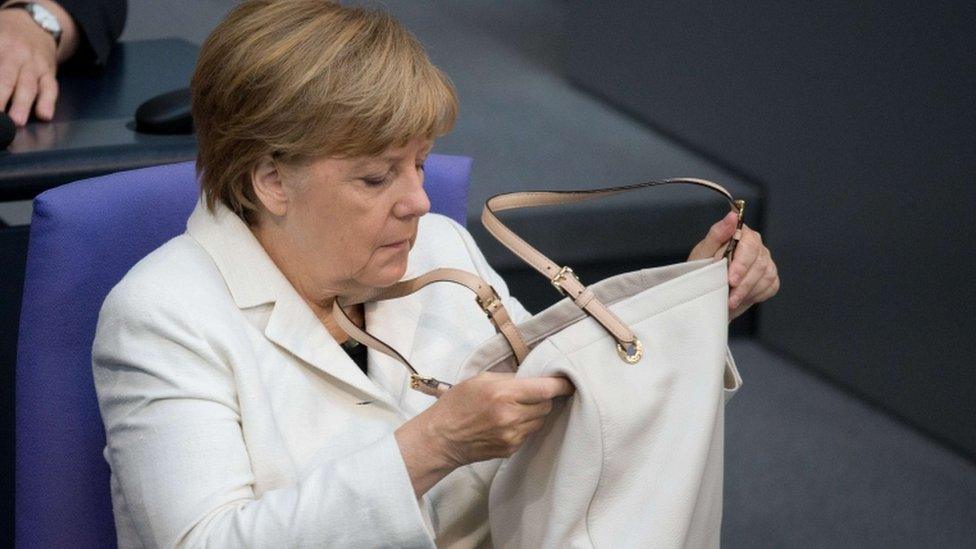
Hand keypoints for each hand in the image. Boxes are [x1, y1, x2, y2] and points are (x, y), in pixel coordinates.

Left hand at [0, 0, 77, 125]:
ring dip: (23, 104)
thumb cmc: (4, 35)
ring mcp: (34, 64)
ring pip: (29, 85)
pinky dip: (48, 102)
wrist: (35, 24)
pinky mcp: (49, 73)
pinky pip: (51, 88)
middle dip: (1, 96)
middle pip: (7, 77)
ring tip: (17, 121)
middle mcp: (16, 53)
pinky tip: (45, 115)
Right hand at [395, 372, 573, 495]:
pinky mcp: (510, 449)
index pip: (546, 389)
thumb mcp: (480, 379)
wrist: (440, 438)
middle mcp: (510, 416)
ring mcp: (512, 436)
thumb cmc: (456, 404)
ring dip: (536, 412)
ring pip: (540, 420)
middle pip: (546, 405)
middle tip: (533, 392)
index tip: (568, 381)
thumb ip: (509, 378)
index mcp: (503, 394)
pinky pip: (529, 434)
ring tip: (518, 407)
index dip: (561, 384)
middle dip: (544, 397)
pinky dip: (525, 425)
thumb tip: (534, 377)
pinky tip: (509, 421)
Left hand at [687, 210, 780, 321]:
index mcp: (741, 234)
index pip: (749, 246)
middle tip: (730, 298)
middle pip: (760, 263)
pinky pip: (771, 286)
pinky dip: (756, 295)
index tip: (731, 280)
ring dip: (748, 292)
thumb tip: (732, 216)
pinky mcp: (769, 276)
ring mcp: (765, 261)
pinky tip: (742, 298)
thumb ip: (717, 233)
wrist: (705, 288)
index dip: (741, 265)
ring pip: (766, 276)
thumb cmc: (703, 267)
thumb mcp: (704, 252)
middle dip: (744, 284)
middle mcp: (757, 245)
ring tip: (731, 302)